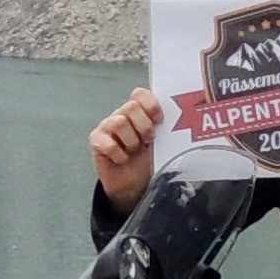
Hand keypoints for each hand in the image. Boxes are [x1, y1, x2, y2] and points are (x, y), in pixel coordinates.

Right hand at [89, 86, 164, 210]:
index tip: (160, 121)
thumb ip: (166, 128)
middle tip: (148, 141)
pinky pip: (107, 143)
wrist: (133, 184)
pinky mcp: (96, 141)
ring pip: (119, 122)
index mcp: (138, 111)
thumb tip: (184, 119)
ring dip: (131, 141)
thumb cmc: (149, 159)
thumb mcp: (161, 142)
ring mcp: (106, 126)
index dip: (151, 104)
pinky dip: (119, 155)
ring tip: (134, 151)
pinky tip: (123, 160)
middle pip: (130, 107)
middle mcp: (121, 114)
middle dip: (144, 126)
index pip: (140, 94)